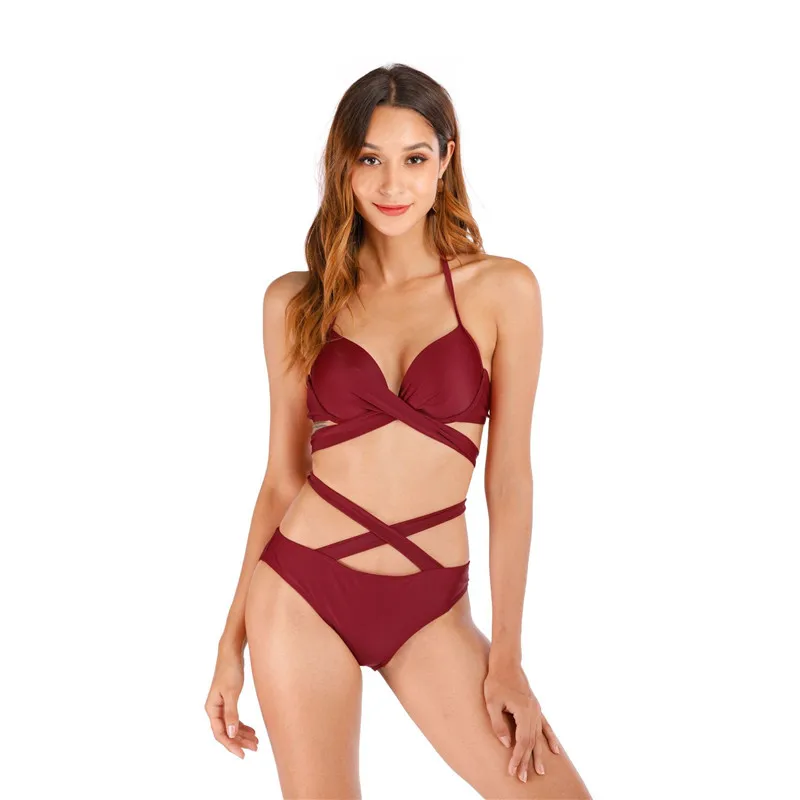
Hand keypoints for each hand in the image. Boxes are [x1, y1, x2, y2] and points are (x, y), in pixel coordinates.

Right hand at [205, 648, 258, 758]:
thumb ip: (231, 713)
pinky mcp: (229, 700)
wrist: (232, 652)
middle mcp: (214, 709)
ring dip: (243, 734)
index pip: (220, 734)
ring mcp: (221, 705)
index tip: (243, 754)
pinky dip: (243, 725)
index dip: (231, 746)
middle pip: (226, 732)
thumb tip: (231, 734)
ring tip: (256, 742)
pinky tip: (252, 730)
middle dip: (240, 741)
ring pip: (231, 726)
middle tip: (255, 748)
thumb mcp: (232, 692)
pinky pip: (234, 718)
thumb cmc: (230, 670)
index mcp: (211, 709)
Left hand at [483, 660, 560, 782]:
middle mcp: (533, 712)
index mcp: (523, 711)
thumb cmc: (496, 681)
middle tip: (523, 778)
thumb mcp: (492, 702)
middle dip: (527, 761)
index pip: (522, 742)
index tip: (512, 771)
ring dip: (538, 754)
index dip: (517, 758)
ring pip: (539, 737)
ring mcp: (536, 710)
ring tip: (540, 771)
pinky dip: (550, 739)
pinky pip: (545, 726)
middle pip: (531, 742)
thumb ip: (498, 724)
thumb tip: (506, 744)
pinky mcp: (535, 707)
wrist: (506, 662)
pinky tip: (556, 751)